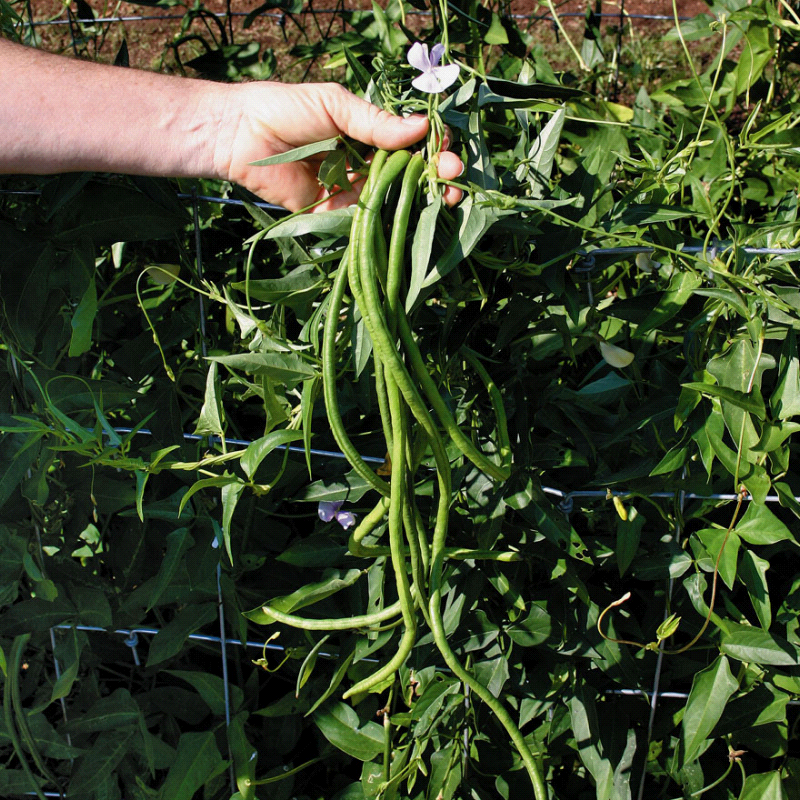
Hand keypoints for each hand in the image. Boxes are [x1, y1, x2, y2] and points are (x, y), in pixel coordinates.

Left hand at [215, 81, 463, 211]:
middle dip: (436, 175)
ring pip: (395, 196)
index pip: (409, 140)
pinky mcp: (335, 212)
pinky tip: (415, 216)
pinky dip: (392, 218)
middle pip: (409, 171)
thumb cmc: (284, 109)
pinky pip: (367, 218)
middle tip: (455, 177)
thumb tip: (420, 128)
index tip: (447, 149)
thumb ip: (375, 122)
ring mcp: (351, 188)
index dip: (432, 145)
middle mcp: (363, 160)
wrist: (240, 137)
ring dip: (423, 198)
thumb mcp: (335, 105)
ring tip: (447, 197)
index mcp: (366, 131)